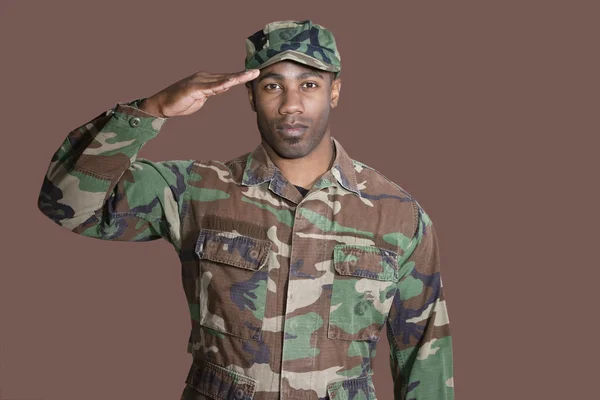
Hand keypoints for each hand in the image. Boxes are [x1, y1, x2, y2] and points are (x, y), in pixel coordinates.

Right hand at [138, 69, 259, 117]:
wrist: (162, 105)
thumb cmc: (180, 102)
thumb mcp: (201, 98)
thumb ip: (212, 92)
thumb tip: (222, 88)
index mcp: (206, 80)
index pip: (227, 78)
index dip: (240, 77)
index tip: (253, 75)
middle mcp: (204, 77)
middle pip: (227, 77)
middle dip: (242, 75)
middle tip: (257, 72)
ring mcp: (199, 82)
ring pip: (222, 80)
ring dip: (236, 78)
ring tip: (249, 75)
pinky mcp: (194, 89)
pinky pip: (211, 87)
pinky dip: (222, 85)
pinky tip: (231, 83)